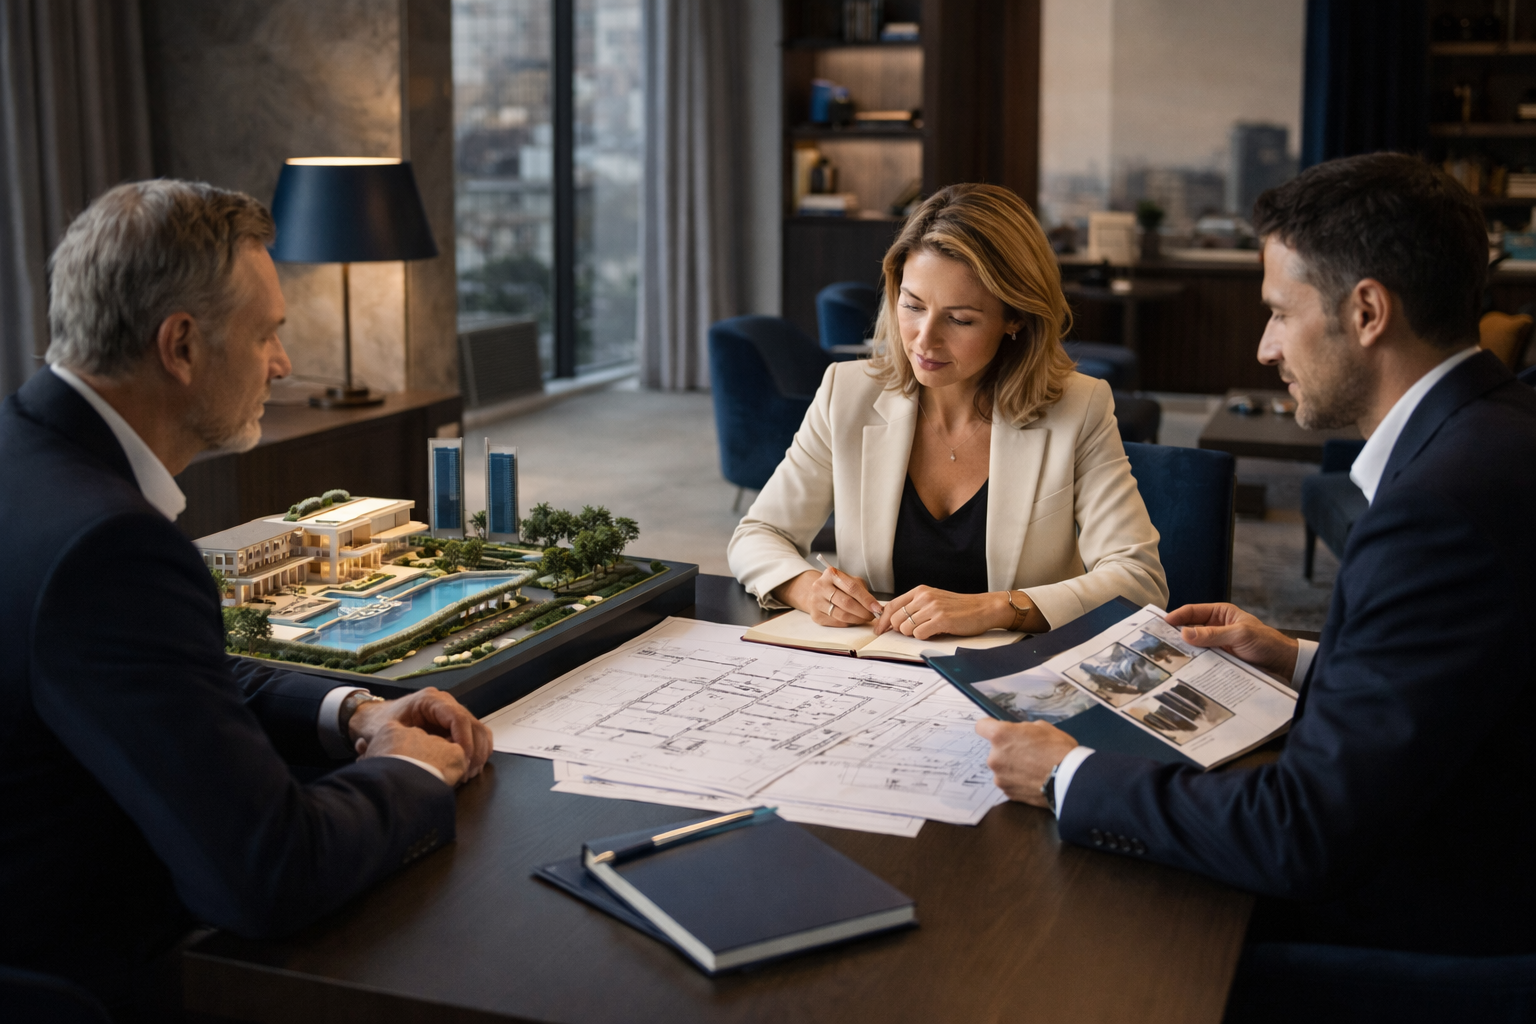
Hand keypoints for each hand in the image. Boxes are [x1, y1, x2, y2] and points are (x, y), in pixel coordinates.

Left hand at [349, 687, 492, 779]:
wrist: (374, 720)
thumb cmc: (379, 725)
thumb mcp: (388, 733)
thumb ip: (405, 742)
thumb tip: (423, 758)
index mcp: (430, 700)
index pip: (458, 718)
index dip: (465, 741)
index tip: (462, 761)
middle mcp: (445, 703)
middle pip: (474, 725)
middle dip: (474, 752)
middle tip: (466, 773)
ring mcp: (452, 714)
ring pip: (480, 731)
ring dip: (479, 754)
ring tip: (468, 773)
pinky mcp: (455, 726)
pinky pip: (477, 736)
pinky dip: (478, 753)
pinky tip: (469, 768)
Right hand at [775, 566, 881, 626]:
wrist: (818, 591)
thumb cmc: (838, 586)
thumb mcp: (850, 581)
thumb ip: (862, 591)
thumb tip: (876, 607)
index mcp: (831, 574)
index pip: (852, 588)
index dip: (867, 599)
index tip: (877, 608)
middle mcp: (820, 586)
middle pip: (846, 603)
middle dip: (863, 612)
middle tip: (872, 615)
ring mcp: (816, 602)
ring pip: (842, 615)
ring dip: (857, 619)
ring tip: (865, 618)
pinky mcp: (815, 615)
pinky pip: (836, 622)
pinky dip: (848, 623)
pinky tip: (853, 620)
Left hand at [875, 586, 1012, 638]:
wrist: (983, 608)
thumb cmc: (959, 607)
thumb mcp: (934, 600)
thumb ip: (915, 606)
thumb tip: (893, 621)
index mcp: (920, 591)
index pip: (891, 605)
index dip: (882, 620)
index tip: (879, 630)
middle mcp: (924, 597)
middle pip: (895, 618)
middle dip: (899, 630)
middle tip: (911, 632)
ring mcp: (933, 608)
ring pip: (905, 628)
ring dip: (912, 634)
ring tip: (927, 631)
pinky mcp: (941, 620)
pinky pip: (919, 634)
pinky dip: (923, 637)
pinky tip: (934, 633)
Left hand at [975, 718, 1078, 806]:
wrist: (1069, 780)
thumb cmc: (1058, 749)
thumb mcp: (1042, 727)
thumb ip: (1022, 729)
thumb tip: (1018, 734)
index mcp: (1001, 736)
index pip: (981, 726)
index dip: (990, 727)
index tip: (997, 730)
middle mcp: (994, 757)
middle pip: (994, 750)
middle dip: (1007, 750)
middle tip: (1027, 753)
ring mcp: (1000, 777)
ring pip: (1002, 768)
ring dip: (1011, 767)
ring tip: (1033, 769)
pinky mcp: (1008, 793)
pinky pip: (1009, 782)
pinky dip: (1017, 781)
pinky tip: (1033, 780)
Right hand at [1163, 603, 1297, 678]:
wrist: (1282, 664)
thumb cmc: (1265, 642)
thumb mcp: (1239, 634)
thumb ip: (1212, 634)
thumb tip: (1185, 633)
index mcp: (1220, 613)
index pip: (1193, 611)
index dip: (1177, 616)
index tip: (1162, 624)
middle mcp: (1216, 627)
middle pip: (1190, 628)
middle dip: (1176, 634)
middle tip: (1159, 642)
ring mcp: (1216, 644)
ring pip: (1194, 645)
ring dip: (1184, 650)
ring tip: (1167, 656)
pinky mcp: (1218, 659)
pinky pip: (1202, 659)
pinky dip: (1193, 662)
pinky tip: (1184, 667)